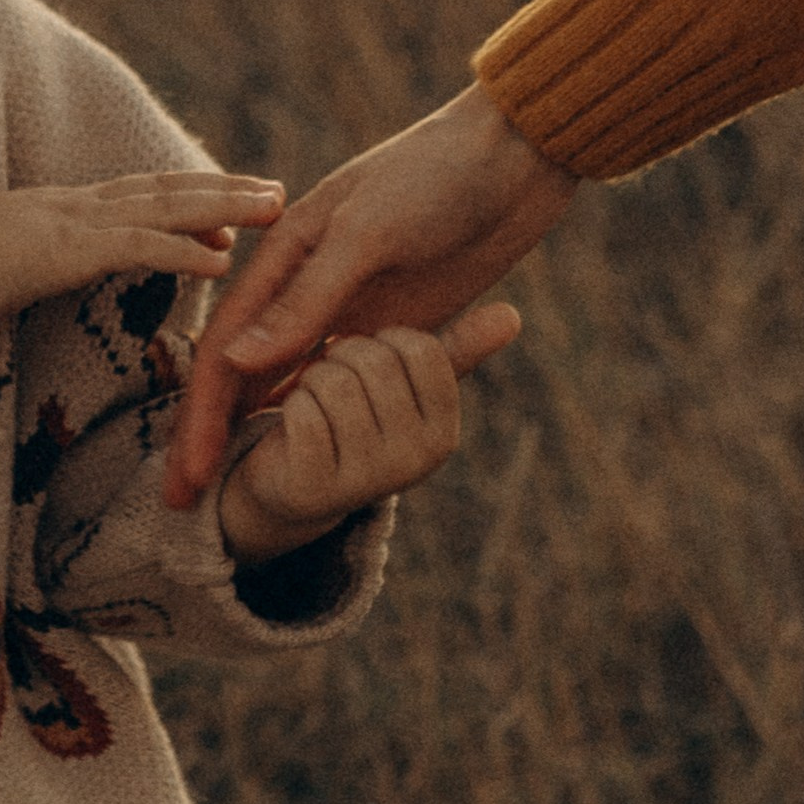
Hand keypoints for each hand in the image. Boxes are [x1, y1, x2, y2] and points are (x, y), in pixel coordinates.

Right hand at [0, 171, 284, 350]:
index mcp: (43, 218)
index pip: (125, 200)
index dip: (175, 198)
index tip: (219, 198)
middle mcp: (63, 208)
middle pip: (159, 189)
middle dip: (219, 186)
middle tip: (272, 188)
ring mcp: (67, 223)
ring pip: (165, 206)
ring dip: (225, 204)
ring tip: (275, 206)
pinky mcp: (66, 249)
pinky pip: (141, 246)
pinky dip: (187, 248)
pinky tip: (228, 255)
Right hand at [168, 84, 577, 503]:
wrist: (515, 154)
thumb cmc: (437, 176)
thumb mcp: (369, 234)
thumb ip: (306, 300)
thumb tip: (238, 361)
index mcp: (285, 256)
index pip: (228, 350)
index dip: (202, 416)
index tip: (186, 476)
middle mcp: (308, 286)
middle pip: (247, 374)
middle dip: (213, 435)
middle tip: (185, 501)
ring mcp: (353, 306)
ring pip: (290, 382)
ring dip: (260, 433)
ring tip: (231, 490)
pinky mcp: (399, 321)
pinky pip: (348, 380)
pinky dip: (322, 416)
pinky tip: (308, 456)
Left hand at [216, 303, 521, 564]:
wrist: (290, 487)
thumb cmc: (351, 419)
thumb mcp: (401, 384)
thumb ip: (454, 350)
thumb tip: (514, 315)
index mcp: (443, 432)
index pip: (419, 348)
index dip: (381, 341)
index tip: (366, 362)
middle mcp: (416, 462)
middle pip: (373, 362)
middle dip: (340, 358)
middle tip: (331, 385)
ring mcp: (368, 479)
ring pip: (333, 382)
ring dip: (311, 381)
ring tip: (314, 403)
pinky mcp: (317, 488)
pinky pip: (302, 412)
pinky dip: (290, 407)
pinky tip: (294, 429)